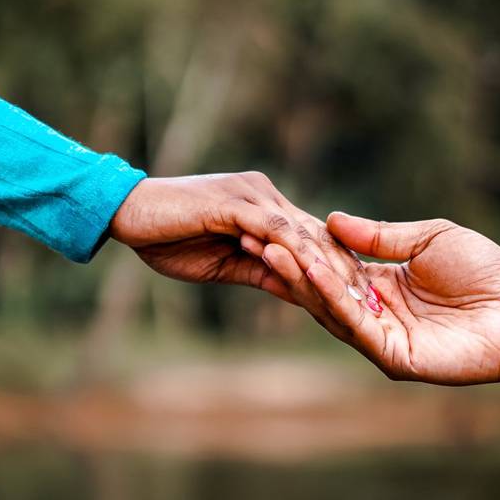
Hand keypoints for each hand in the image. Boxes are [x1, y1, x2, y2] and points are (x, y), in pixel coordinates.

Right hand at [110, 173, 378, 315]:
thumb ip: (260, 269)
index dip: (338, 269)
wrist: (125, 213)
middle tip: (374, 305)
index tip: (362, 301)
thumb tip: (294, 289)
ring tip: (355, 297)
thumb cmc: (167, 238)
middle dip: (347, 270)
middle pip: (319, 234)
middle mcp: (265, 194)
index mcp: (264, 206)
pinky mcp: (235, 202)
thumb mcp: (223, 262)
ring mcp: (251, 195)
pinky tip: (315, 279)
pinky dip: (297, 255)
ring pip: (305, 232)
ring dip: (332, 267)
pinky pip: (275, 231)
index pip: (312, 238)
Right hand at [265, 212, 499, 383]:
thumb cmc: (487, 271)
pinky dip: (333, 301)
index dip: (304, 252)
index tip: (272, 228)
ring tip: (275, 252)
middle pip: (323, 292)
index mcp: (383, 286)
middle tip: (256, 240)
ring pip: (332, 311)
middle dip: (291, 267)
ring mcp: (383, 339)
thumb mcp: (428, 239)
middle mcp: (377, 315)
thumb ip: (379, 236)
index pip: (332, 270)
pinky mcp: (394, 358)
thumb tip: (331, 221)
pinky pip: (356, 328)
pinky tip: (316, 273)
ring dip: (303, 282)